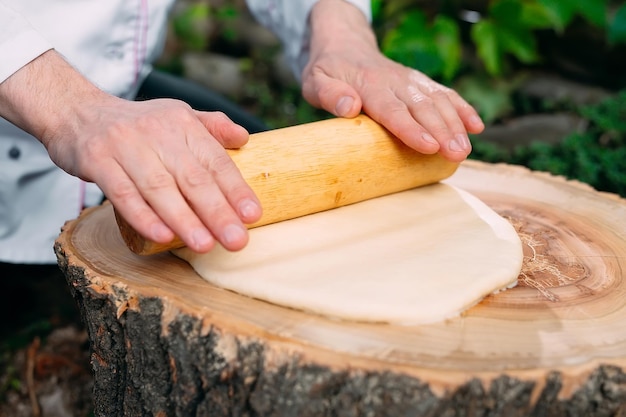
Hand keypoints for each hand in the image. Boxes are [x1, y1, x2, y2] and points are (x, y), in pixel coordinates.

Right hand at [0, 51, 261, 252]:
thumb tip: (245, 138)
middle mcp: (156, 132)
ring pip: (159, 189)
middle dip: (217, 212)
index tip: (252, 215)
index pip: (214, 159)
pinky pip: (123, 194)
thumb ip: (212, 126)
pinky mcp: (97, 161)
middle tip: (237, 240)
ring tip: (205, 245)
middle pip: (192, 178)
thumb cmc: (137, 125)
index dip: (235, 189)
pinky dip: (143, 217)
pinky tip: (162, 236)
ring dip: (184, 220)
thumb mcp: (177, 115)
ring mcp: (125, 146)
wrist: (76, 112)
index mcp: (182, 123)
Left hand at [302, 0, 483, 162]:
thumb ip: (330, 95)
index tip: (429, 147)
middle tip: (457, 154)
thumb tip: (350, 107)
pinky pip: (444, 94)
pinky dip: (462, 109)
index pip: (392, 110)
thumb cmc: (327, 72)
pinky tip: (477, 126)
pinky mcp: (420, 83)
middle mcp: (395, 82)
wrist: (344, 46)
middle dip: (442, 132)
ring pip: (438, 101)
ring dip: (455, 125)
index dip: (411, 129)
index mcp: (369, 86)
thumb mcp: (316, 82)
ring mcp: (411, 81)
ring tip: (466, 150)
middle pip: (422, 108)